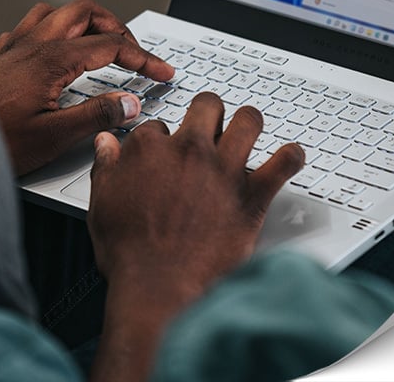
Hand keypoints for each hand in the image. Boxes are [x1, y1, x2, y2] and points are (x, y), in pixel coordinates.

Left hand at [0, 0, 173, 175]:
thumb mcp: (52, 137)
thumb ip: (96, 116)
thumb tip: (130, 103)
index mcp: (51, 59)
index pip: (111, 45)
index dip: (143, 58)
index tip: (162, 72)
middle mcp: (32, 44)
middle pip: (85, 12)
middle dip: (116, 26)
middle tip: (134, 52)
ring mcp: (12, 47)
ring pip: (55, 13)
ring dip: (83, 22)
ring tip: (99, 43)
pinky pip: (29, 27)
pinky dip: (52, 32)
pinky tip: (53, 52)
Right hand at [86, 92, 303, 381]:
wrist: (159, 287)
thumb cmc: (130, 252)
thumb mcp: (102, 203)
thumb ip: (106, 167)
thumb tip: (106, 144)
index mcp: (150, 149)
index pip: (158, 126)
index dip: (162, 140)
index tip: (164, 153)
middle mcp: (190, 150)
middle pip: (207, 107)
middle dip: (208, 113)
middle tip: (209, 128)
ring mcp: (224, 170)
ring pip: (249, 120)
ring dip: (249, 123)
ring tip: (248, 131)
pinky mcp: (252, 195)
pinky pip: (284, 163)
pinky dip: (291, 158)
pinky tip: (290, 157)